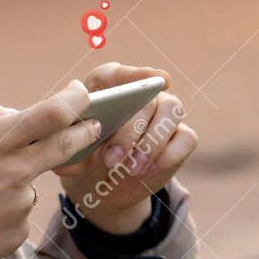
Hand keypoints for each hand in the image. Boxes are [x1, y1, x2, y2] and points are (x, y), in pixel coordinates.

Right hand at [0, 83, 98, 258]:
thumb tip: (12, 111)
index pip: (53, 114)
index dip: (75, 99)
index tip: (82, 93)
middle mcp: (16, 173)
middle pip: (66, 146)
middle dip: (84, 132)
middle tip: (93, 125)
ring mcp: (20, 206)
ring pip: (29, 182)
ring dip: (13, 179)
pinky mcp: (18, 233)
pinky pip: (18, 212)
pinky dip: (3, 208)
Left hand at [53, 62, 198, 234]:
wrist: (106, 184)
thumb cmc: (89, 160)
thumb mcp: (73, 156)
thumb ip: (73, 147)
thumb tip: (80, 141)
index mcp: (107, 89)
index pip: (117, 74)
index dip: (132, 74)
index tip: (149, 78)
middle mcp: (140, 95)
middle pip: (146, 97)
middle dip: (130, 130)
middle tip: (112, 158)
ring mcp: (164, 114)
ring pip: (171, 109)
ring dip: (151, 142)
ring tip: (131, 168)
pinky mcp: (180, 136)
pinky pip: (186, 137)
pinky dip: (168, 155)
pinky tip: (147, 170)